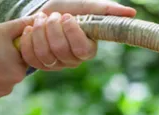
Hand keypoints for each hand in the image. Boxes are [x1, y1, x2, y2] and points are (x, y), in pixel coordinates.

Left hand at [19, 0, 135, 70]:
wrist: (44, 13)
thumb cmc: (67, 9)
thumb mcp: (85, 6)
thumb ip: (106, 10)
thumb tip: (132, 14)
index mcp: (87, 49)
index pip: (81, 49)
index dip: (72, 33)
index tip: (66, 16)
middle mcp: (72, 61)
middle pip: (60, 50)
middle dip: (52, 28)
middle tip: (52, 15)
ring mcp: (55, 65)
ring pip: (44, 54)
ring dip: (38, 32)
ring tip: (40, 19)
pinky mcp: (38, 64)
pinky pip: (30, 57)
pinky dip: (27, 39)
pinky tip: (29, 29)